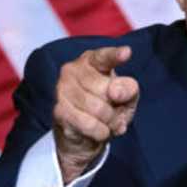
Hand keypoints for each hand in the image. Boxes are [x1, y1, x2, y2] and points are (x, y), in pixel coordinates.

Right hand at [52, 46, 138, 183]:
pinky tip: (99, 131)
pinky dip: (100, 132)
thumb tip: (116, 91)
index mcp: (92, 61)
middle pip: (106, 89)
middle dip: (117, 108)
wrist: (86, 133)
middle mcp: (73, 70)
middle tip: (116, 115)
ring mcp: (62, 89)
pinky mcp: (59, 110)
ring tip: (108, 123)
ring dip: (110, 122)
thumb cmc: (108, 107)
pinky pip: (89, 124)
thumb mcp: (127, 97)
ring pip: (98, 109)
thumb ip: (128, 89)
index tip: (126, 53)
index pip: (104, 57)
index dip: (115, 56)